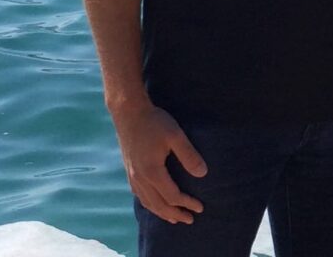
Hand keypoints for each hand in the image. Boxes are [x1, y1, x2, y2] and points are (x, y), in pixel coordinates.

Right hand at [111, 102, 207, 223]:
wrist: (129, 113)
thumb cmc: (154, 122)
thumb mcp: (175, 135)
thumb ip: (189, 155)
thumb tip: (203, 173)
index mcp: (152, 172)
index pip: (172, 196)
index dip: (187, 203)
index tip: (200, 207)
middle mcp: (140, 179)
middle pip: (159, 205)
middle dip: (176, 214)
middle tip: (190, 219)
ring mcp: (132, 176)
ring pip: (148, 203)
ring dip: (162, 212)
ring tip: (174, 218)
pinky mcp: (129, 171)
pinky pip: (140, 196)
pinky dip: (150, 204)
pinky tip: (155, 203)